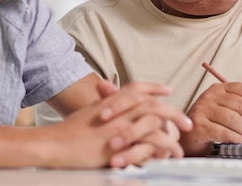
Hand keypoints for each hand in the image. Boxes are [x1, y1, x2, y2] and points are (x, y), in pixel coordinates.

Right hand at [51, 81, 191, 167]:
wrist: (54, 144)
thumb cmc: (67, 132)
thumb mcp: (88, 113)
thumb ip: (104, 106)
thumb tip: (110, 101)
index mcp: (110, 102)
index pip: (136, 88)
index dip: (153, 87)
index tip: (167, 89)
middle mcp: (117, 111)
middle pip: (151, 104)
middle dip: (172, 111)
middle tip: (186, 121)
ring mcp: (118, 127)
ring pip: (154, 122)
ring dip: (171, 133)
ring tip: (180, 145)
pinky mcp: (118, 144)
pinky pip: (147, 143)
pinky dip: (160, 148)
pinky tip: (167, 155)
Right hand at [180, 81, 241, 155]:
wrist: (188, 136)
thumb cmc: (212, 123)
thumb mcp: (227, 110)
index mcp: (219, 88)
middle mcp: (210, 96)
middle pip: (241, 104)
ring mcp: (203, 110)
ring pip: (233, 118)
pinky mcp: (199, 126)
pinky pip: (224, 132)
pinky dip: (236, 138)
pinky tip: (240, 140)